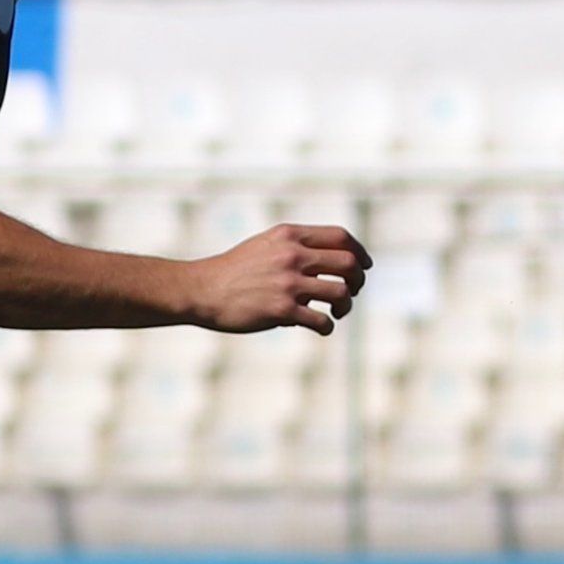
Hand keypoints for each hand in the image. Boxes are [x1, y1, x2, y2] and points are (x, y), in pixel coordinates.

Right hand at [188, 222, 372, 334]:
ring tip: (336, 311)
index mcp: (289, 236)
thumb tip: (334, 259)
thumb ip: (297, 246)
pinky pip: (321, 320)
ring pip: (341, 292)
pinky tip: (321, 327)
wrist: (200, 289)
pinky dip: (327, 326)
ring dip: (345, 305)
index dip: (359, 253)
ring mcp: (287, 283)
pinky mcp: (281, 310)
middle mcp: (291, 255)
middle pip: (349, 264)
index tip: (363, 266)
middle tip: (350, 292)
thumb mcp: (266, 245)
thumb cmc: (235, 270)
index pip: (341, 237)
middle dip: (358, 280)